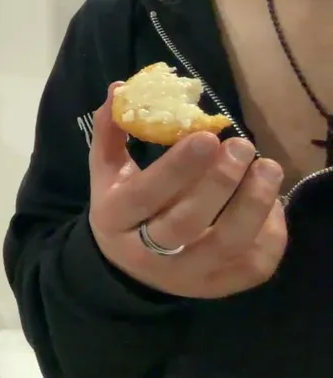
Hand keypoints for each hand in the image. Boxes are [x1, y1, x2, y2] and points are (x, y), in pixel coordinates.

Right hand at [88, 82, 287, 298]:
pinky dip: (271, 233)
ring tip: (268, 168)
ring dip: (253, 204)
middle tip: (242, 146)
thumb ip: (112, 131)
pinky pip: (253, 266)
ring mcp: (186, 275)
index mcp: (115, 218)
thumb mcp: (106, 171)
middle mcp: (147, 253)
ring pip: (226, 246)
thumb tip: (121, 89)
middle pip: (186, 223)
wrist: (126, 268)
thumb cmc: (121, 207)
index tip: (208, 136)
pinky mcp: (217, 288)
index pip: (146, 195)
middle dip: (220, 182)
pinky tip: (272, 202)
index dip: (179, 167)